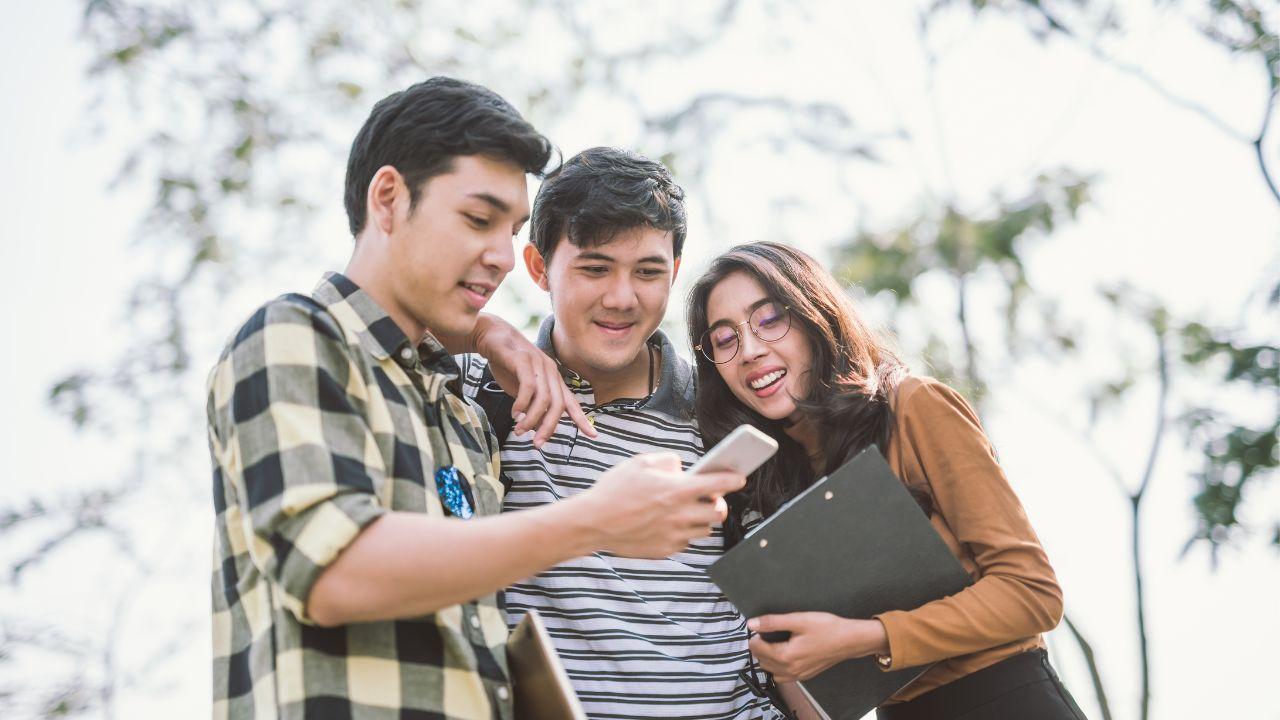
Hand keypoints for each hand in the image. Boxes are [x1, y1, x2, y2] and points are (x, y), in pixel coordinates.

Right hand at [471, 314, 595, 446]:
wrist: (492, 337)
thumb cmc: (508, 365)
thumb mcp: (522, 391)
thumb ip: (532, 408)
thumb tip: (538, 430)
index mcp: (554, 380)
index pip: (571, 403)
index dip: (582, 419)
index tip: (593, 435)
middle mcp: (551, 372)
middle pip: (558, 405)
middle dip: (549, 427)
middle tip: (537, 444)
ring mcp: (539, 364)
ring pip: (544, 398)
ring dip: (532, 419)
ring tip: (520, 430)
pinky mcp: (523, 360)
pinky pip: (528, 386)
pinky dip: (522, 403)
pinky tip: (514, 413)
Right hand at [577, 453, 744, 558]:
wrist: (592, 523)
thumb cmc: (614, 489)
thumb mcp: (640, 463)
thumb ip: (668, 461)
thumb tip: (682, 468)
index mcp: (677, 490)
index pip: (718, 485)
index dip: (734, 479)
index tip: (740, 477)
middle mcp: (680, 515)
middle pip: (719, 512)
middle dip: (719, 503)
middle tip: (709, 496)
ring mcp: (673, 536)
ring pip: (704, 529)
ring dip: (702, 518)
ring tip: (688, 509)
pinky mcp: (665, 550)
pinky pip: (685, 541)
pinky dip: (684, 532)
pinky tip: (669, 522)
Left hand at [747, 613, 887, 682]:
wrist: (849, 640)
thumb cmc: (826, 628)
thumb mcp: (798, 620)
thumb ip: (773, 622)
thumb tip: (752, 624)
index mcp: (786, 656)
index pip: (757, 649)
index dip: (754, 637)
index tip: (759, 627)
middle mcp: (790, 670)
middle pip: (762, 661)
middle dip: (759, 648)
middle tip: (765, 633)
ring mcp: (798, 675)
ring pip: (771, 671)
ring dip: (767, 659)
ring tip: (772, 643)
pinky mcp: (805, 676)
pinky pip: (783, 676)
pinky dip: (778, 667)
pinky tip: (784, 655)